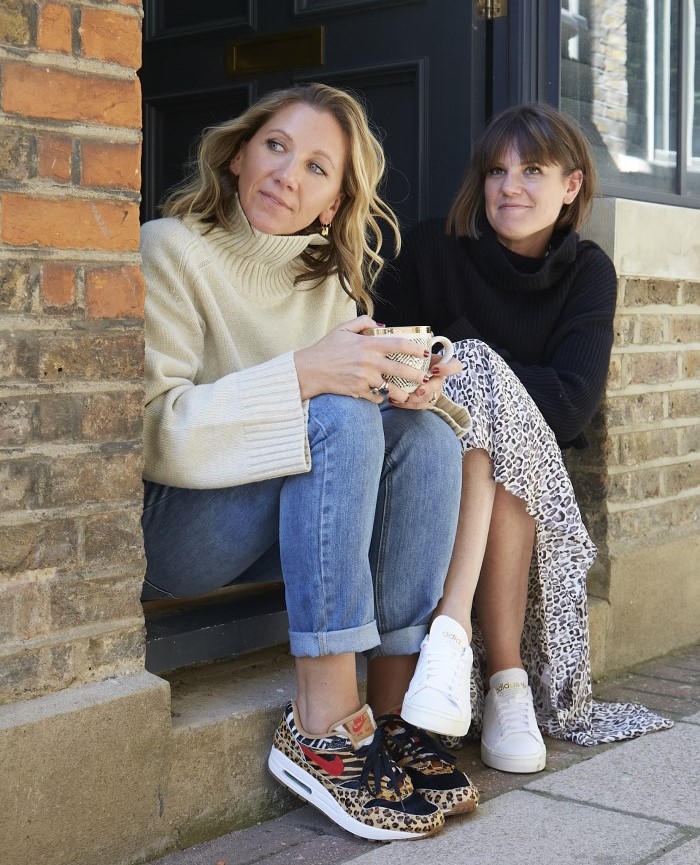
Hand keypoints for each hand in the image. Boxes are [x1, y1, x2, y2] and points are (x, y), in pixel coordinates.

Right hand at [294, 316, 430, 402]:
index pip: (398, 344)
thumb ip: (363, 323)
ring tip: (407, 394)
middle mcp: (369, 362)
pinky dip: (381, 397)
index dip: (415, 348)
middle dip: (417, 375)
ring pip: (392, 389)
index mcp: (368, 344)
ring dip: (402, 393)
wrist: (309, 370)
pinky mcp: (358, 392)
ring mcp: (364, 379)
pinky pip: (377, 397)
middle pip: (402, 370)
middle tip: (424, 376)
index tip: (424, 351)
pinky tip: (383, 395)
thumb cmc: (326, 348)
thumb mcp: (343, 329)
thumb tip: (380, 325)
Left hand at [392, 354, 462, 410]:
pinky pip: (420, 406)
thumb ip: (414, 348)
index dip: (448, 369)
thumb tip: (408, 346)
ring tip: (398, 397)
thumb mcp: (413, 350)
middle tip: (418, 391)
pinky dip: (407, 405)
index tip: (434, 369)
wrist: (404, 368)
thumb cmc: (410, 356)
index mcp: (441, 363)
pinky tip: (395, 401)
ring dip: (414, 399)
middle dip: (428, 389)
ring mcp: (434, 390)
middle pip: (439, 385)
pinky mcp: (427, 400)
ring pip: (429, 398)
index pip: (455, 366)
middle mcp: (440, 378)